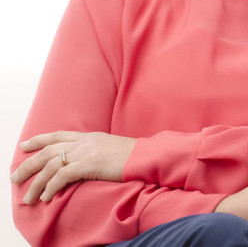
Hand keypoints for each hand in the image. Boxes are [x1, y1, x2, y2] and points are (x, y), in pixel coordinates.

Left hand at [11, 131, 136, 202]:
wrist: (147, 156)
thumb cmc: (135, 156)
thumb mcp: (112, 148)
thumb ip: (97, 151)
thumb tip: (87, 162)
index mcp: (90, 136)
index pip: (58, 136)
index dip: (39, 140)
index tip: (25, 145)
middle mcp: (84, 142)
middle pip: (48, 151)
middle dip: (28, 165)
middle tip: (15, 177)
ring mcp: (86, 152)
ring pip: (51, 166)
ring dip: (37, 184)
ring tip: (29, 197)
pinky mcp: (89, 164)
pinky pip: (62, 176)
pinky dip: (51, 187)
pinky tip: (47, 197)